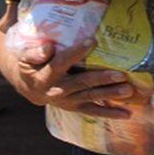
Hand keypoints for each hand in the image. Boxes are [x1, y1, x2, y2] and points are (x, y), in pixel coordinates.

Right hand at [9, 39, 134, 118]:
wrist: (30, 88)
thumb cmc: (31, 67)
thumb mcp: (25, 57)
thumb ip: (34, 53)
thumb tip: (48, 48)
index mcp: (47, 75)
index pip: (63, 62)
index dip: (77, 52)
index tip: (92, 41)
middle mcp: (59, 90)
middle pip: (83, 82)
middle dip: (103, 78)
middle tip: (120, 75)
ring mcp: (69, 101)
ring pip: (92, 97)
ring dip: (111, 94)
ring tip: (127, 90)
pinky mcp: (76, 107)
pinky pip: (94, 111)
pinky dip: (110, 113)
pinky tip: (126, 113)